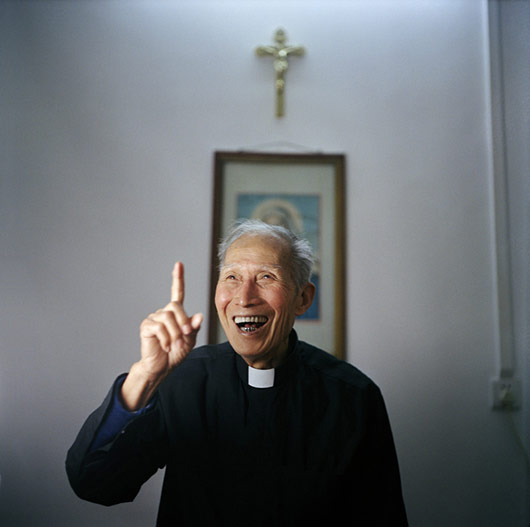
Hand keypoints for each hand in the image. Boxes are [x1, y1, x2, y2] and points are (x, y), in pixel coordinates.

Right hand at [139, 262, 202, 379]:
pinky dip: (166, 338)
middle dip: (183, 321)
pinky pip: (159, 327)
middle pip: (175, 306)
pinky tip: (166, 347)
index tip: (179, 264)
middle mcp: (163, 312)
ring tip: (175, 345)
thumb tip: (198, 316)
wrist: (162, 367)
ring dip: (175, 334)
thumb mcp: (190, 340)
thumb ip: (194, 327)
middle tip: (186, 335)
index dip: (178, 278)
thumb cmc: (176, 352)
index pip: (177, 292)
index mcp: (175, 313)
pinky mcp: (146, 326)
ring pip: (168, 318)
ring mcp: (153, 318)